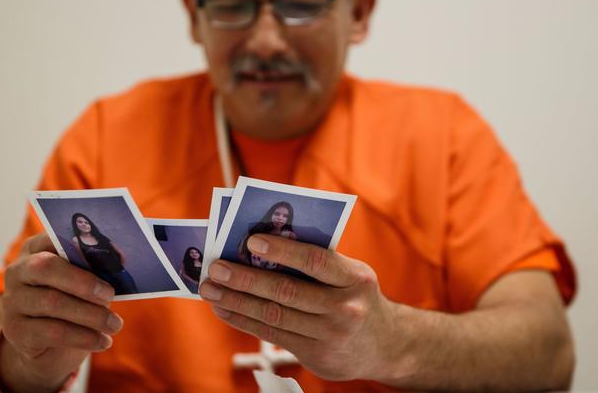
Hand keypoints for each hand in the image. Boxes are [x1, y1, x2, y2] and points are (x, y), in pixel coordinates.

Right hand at [0, 234, 122, 389]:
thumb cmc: (72, 302)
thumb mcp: (83, 282)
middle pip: (46, 268)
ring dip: (91, 315)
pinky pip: (53, 332)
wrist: (47, 346)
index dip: (84, 246)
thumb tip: (120, 260)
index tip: (116, 258)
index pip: (54, 238)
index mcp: (36, 249)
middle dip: (83, 281)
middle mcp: (18, 271)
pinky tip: (103, 341)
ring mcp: (13, 301)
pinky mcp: (15, 330)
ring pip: (52, 302)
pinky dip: (84, 337)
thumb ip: (94, 268)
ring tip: (115, 324)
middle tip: (111, 295)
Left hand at [199, 234, 398, 380]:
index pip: (316, 261)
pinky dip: (245, 320)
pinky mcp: (316, 356)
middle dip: (246, 279)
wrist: (385, 345)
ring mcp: (330, 336)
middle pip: (287, 292)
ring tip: (211, 290)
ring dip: (237, 302)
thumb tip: (261, 247)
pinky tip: (225, 310)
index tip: (251, 242)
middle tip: (216, 268)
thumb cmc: (356, 296)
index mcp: (356, 278)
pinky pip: (273, 334)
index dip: (283, 251)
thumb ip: (318, 262)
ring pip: (274, 316)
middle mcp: (345, 309)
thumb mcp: (351, 275)